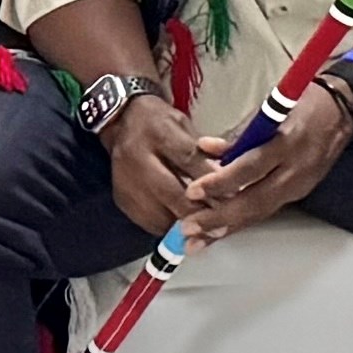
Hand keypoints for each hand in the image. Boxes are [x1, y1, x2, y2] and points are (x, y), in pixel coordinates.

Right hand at [102, 93, 222, 237]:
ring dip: (183, 224)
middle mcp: (137, 158)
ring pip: (158, 212)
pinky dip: (168, 227)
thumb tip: (230, 173)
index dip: (210, 180)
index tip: (231, 195)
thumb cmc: (161, 123)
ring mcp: (125, 182)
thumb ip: (206, 149)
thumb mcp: (185, 125)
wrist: (121, 124)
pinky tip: (184, 228)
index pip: (188, 159)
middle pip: (171, 191)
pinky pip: (147, 221)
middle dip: (198, 210)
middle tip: (220, 223)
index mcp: (158, 133)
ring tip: (205, 230)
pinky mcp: (121, 200)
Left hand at [178, 79, 350, 243]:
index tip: (193, 190)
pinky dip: (243, 221)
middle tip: (190, 227)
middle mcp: (295, 168)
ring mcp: (300, 184)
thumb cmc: (303, 104)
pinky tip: (222, 231)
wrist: (342, 111)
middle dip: (219, 218)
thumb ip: (237, 136)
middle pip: (255, 201)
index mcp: (286, 142)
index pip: (250, 168)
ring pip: (261, 213)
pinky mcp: (300, 192)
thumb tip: (204, 149)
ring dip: (228, 227)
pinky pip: (268, 210)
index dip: (220, 182)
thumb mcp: (268, 110)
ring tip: (198, 240)